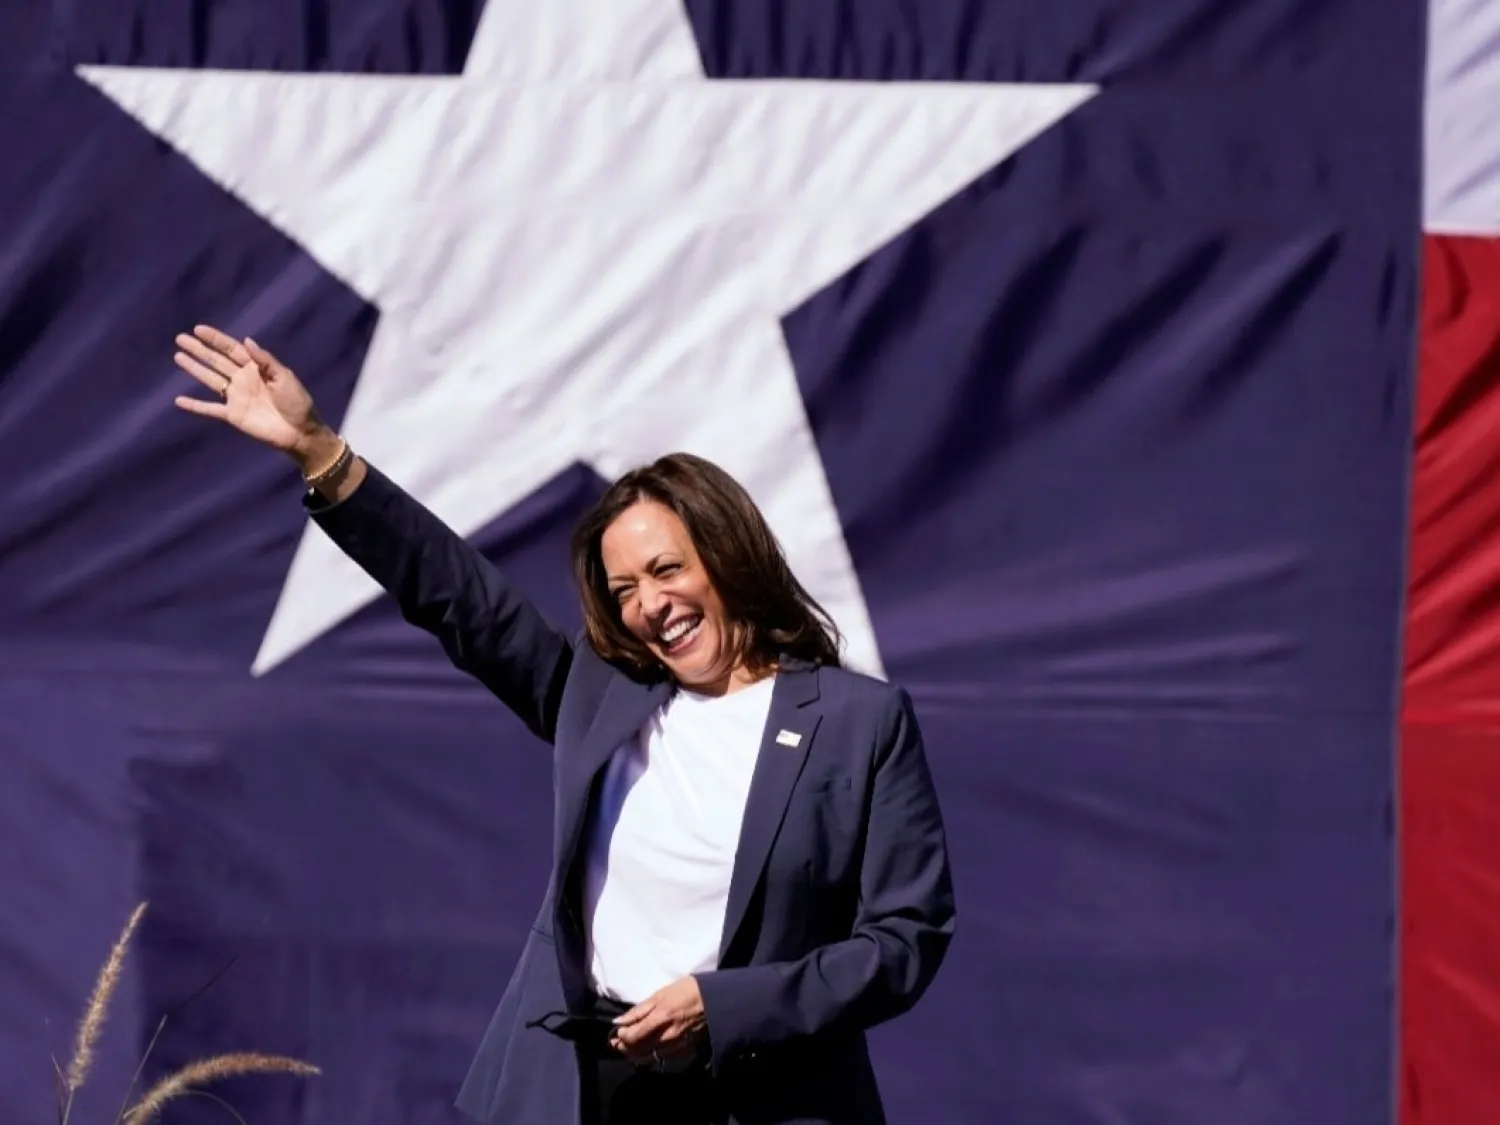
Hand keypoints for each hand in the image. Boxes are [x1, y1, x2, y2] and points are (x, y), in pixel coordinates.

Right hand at [172, 325, 331, 464]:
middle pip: (217, 361)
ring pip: (210, 379)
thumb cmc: (297, 402)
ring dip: (194, 369)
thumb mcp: (285, 377)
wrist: (300, 432)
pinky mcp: (233, 415)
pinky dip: (195, 406)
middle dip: (199, 350)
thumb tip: (247, 340)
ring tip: (178, 356)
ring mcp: (236, 397)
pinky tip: (179, 400)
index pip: (232, 349)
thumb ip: (265, 360)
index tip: (198, 329)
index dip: (216, 339)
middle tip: (180, 339)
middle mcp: (243, 379)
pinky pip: (210, 409)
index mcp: (256, 368)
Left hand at [609, 976, 706, 1065]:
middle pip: (638, 1051)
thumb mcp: (661, 994)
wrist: (715, 999)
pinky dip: (652, 1055)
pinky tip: (649, 1049)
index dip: (621, 1037)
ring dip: (636, 1053)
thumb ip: (639, 1010)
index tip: (617, 1031)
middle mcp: (666, 1037)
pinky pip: (662, 1058)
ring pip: (649, 1057)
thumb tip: (619, 1021)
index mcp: (659, 1019)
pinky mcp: (684, 1051)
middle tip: (618, 1042)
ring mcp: (676, 1047)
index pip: (632, 1037)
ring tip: (631, 1046)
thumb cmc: (687, 990)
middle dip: (625, 1048)